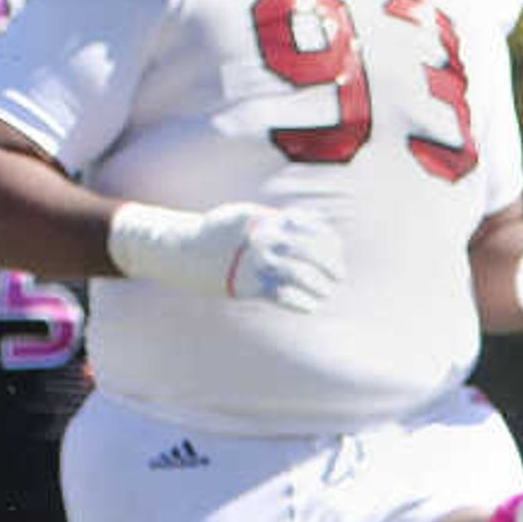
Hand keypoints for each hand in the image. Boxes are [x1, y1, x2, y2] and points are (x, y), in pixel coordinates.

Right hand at [105, 199, 346, 313]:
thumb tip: (305, 226)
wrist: (184, 249)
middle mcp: (265, 239)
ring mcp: (257, 262)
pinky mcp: (249, 285)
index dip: (329, 240)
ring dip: (319, 286)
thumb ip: (273, 220)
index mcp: (268, 219)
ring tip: (326, 294)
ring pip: (300, 274)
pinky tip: (310, 307)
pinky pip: (283, 296)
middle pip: (310, 251)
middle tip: (338, 276)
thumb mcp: (245, 215)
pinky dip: (301, 303)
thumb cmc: (217, 232)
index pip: (310, 227)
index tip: (336, 250)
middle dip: (330, 264)